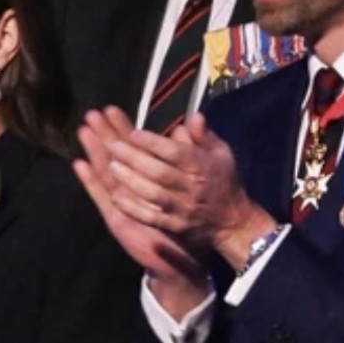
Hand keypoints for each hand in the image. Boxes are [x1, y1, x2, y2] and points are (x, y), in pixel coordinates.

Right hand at [74, 107, 206, 282]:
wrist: (183, 258)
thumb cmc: (188, 221)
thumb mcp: (193, 185)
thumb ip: (189, 155)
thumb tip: (185, 127)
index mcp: (149, 176)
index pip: (134, 147)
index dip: (123, 128)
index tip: (113, 109)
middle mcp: (132, 185)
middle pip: (115, 155)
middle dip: (104, 133)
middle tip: (92, 112)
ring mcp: (122, 201)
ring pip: (106, 170)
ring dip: (94, 151)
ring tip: (83, 130)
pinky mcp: (116, 217)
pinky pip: (102, 197)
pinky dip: (90, 181)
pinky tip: (79, 164)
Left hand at [103, 112, 274, 251]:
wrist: (232, 220)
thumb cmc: (223, 180)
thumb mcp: (221, 153)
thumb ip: (204, 135)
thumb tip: (193, 116)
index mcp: (202, 166)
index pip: (175, 152)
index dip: (152, 143)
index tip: (133, 133)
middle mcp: (191, 187)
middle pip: (159, 172)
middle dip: (133, 158)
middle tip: (113, 145)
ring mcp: (182, 209)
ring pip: (152, 194)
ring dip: (130, 180)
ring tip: (111, 166)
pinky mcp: (175, 226)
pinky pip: (151, 218)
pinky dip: (133, 208)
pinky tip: (116, 197)